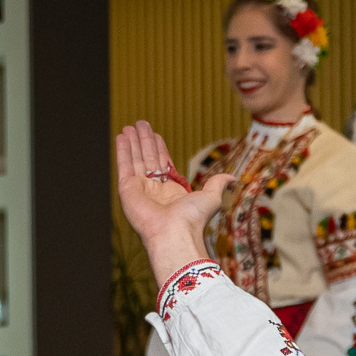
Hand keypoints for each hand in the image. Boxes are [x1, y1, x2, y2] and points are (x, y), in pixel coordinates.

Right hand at [114, 121, 229, 290]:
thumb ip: (218, 184)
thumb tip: (233, 179)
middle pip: (148, 158)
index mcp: (172, 191)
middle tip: (140, 123)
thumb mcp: (211, 197)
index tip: (156, 134)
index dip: (159, 148)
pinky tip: (121, 136)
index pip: (163, 163)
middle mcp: (154, 190)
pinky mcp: (127, 189)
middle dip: (145, 141)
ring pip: (135, 159)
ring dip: (132, 142)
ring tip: (130, 126)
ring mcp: (140, 189)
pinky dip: (122, 150)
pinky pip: (124, 165)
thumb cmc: (193, 219)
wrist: (174, 232)